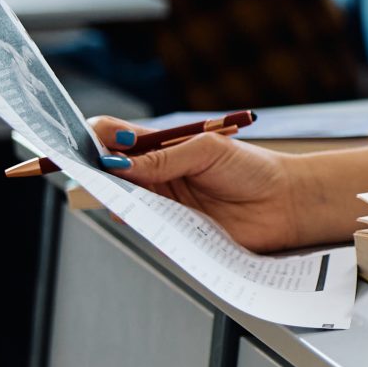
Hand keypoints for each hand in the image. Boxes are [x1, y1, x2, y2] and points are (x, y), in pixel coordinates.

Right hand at [87, 115, 310, 252]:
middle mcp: (155, 174)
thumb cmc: (253, 169)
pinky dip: (135, 221)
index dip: (92, 138)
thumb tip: (117, 164)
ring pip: (120, 199)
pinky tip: (133, 214)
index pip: (113, 136)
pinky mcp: (173, 230)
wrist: (286, 204)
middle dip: (92, 169)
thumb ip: (162, 157)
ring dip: (113, 196)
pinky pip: (143, 227)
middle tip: (90, 170)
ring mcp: (162, 202)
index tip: (81, 142)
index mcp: (160, 146)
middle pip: (107, 170)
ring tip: (115, 191)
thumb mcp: (206, 151)